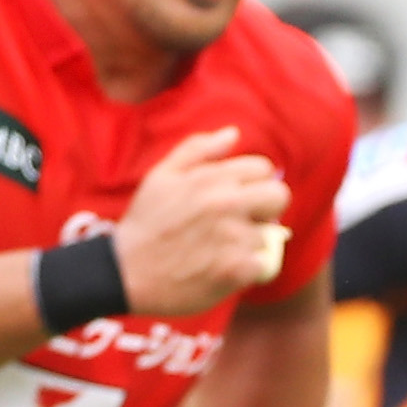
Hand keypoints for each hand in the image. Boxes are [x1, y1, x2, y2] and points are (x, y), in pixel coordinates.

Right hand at [111, 128, 292, 319]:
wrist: (126, 273)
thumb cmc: (145, 222)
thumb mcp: (161, 176)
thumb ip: (198, 149)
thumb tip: (233, 133)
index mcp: (210, 178)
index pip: (264, 169)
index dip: (254, 182)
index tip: (240, 196)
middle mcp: (226, 204)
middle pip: (280, 196)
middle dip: (266, 206)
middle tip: (244, 220)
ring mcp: (233, 237)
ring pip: (270, 233)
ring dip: (251, 241)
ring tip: (221, 248)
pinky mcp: (236, 270)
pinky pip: (265, 264)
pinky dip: (249, 268)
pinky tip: (223, 267)